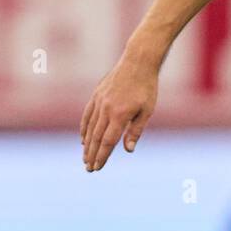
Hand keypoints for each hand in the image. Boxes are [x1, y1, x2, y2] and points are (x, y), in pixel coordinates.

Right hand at [80, 52, 158, 171]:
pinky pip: (87, 115)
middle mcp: (106, 110)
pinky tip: (83, 138)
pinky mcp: (96, 96)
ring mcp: (99, 102)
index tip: (97, 167)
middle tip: (88, 168)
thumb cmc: (146, 87)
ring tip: (85, 157)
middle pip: (96, 138)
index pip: (108, 141)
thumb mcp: (146, 111)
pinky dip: (84, 128)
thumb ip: (135, 131)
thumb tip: (128, 150)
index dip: (102, 156)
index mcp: (120, 115)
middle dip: (92, 155)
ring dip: (87, 145)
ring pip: (90, 128)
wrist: (137, 62)